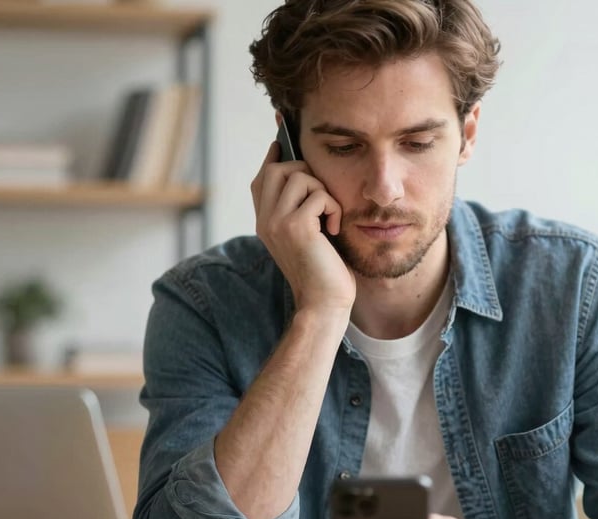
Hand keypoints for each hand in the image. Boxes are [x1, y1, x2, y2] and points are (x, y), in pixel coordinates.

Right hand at [251, 142, 355, 313]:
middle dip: (306, 173)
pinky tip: (334, 231)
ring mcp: (276, 223)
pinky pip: (320, 196)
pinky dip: (334, 209)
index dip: (274, 155)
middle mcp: (265, 220)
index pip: (263, 177)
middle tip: (322, 199)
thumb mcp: (307, 235)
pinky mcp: (296, 227)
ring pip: (300, 177)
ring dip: (323, 192)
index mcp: (264, 221)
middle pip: (278, 168)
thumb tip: (305, 174)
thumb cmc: (323, 271)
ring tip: (328, 219)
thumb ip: (300, 208)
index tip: (281, 134)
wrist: (324, 304)